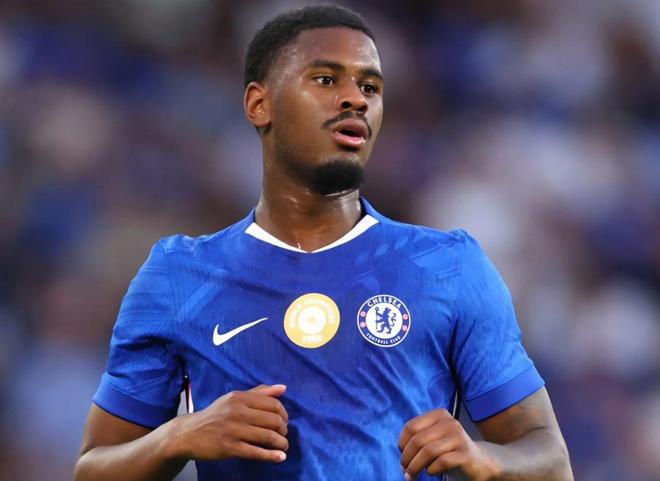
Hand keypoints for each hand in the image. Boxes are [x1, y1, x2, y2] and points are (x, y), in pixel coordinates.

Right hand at [170, 384, 288, 462]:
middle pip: (273, 420)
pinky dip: (271, 455)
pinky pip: (256, 452)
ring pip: (267, 436)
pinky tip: (280, 457)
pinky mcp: (229, 448)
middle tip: (283, 434)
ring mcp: (233, 430)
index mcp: (240, 397)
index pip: (272, 404)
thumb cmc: (215, 415)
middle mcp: (237, 412)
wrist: (188, 433)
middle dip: (283, 429)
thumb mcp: (234, 398)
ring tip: (284, 446)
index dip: (284, 414)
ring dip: (281, 442)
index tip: (284, 421)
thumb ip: (259, 392)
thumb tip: (283, 388)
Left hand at [398, 409, 496, 480]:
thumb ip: (418, 440)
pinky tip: (431, 472)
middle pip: (418, 440)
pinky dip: (432, 469)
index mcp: (439, 415)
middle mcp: (449, 422)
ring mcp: (459, 437)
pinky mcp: (466, 454)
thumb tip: (402, 456)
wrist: (479, 462)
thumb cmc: (449, 451)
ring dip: (415, 467)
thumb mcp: (433, 439)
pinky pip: (442, 461)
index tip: (402, 455)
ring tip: (411, 475)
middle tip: (404, 470)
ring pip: (428, 451)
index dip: (402, 444)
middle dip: (407, 458)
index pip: (411, 427)